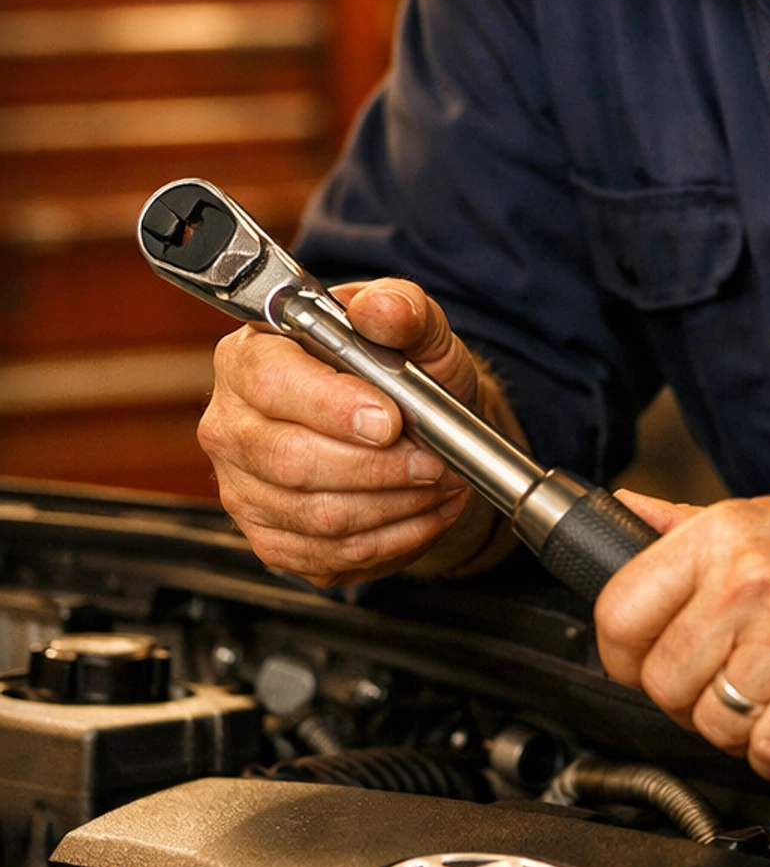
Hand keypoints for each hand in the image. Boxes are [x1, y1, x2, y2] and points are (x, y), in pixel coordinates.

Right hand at [199, 279, 489, 584]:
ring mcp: (243, 489)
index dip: (333, 408)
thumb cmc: (399, 371)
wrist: (410, 428)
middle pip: (290, 461)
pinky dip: (390, 541)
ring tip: (440, 486)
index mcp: (250, 357)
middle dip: (377, 468)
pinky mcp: (270, 539)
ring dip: (393, 507)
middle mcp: (232, 424)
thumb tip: (383, 309)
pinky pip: (329, 556)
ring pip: (316, 516)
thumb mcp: (414, 328)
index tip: (392, 421)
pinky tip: (423, 515)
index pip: (271, 384)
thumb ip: (402, 310)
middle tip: (434, 463)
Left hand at [594, 493, 769, 778]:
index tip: (645, 667)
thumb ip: (684, 526)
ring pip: (714, 723)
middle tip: (727, 690)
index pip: (619, 612)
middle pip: (662, 682)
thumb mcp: (765, 518)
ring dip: (741, 731)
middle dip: (689, 703)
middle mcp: (751, 576)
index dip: (625, 656)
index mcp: (722, 534)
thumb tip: (619, 512)